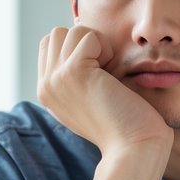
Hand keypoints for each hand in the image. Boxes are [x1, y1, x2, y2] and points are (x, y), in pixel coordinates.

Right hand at [37, 25, 171, 157]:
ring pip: (71, 31)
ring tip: (108, 72)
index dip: (78, 49)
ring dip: (97, 44)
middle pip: (57, 34)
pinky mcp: (72, 72)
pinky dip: (106, 49)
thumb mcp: (90, 97)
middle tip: (104, 70)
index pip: (50, 45)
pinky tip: (113, 76)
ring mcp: (55, 79)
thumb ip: (76, 76)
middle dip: (85, 42)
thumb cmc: (124, 123)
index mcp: (47, 92)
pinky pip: (88, 36)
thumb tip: (80, 44)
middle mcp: (45, 85)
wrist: (134, 148)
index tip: (98, 73)